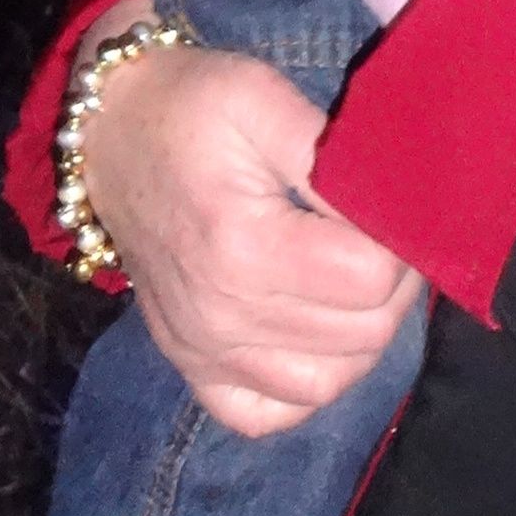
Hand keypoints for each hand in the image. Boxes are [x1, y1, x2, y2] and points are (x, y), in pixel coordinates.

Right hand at [85, 33, 418, 434]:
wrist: (112, 135)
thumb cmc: (192, 110)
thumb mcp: (263, 100)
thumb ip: (335, 155)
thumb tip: (404, 202)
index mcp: (243, 248)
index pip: (372, 279)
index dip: (400, 241)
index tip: (390, 206)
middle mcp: (221, 316)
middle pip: (363, 334)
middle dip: (395, 285)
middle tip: (383, 237)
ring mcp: (203, 351)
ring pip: (329, 382)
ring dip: (364, 335)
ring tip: (357, 281)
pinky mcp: (192, 367)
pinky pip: (267, 414)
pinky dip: (306, 386)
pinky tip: (317, 335)